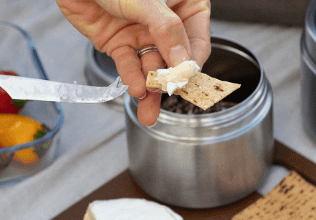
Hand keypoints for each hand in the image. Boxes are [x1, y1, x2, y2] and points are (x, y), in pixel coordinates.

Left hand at [56, 0, 210, 124]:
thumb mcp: (149, 0)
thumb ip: (167, 31)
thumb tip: (183, 62)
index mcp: (184, 5)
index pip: (196, 42)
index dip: (190, 64)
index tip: (183, 82)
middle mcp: (165, 22)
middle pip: (173, 61)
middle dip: (168, 83)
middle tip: (165, 99)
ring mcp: (142, 34)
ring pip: (151, 68)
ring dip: (149, 91)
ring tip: (148, 111)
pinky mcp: (120, 43)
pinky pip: (129, 65)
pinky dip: (131, 79)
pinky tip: (136, 90)